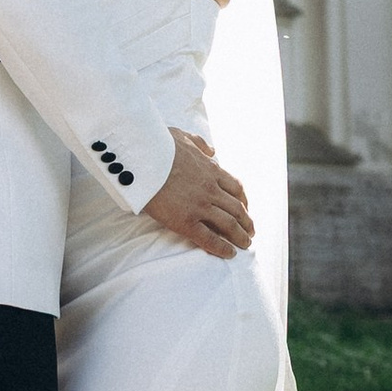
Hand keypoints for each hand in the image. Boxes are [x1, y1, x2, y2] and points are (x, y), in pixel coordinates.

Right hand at [141, 129, 254, 258]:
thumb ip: (200, 143)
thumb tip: (212, 150)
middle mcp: (210, 189)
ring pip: (229, 225)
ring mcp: (200, 206)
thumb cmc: (158, 146)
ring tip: (245, 244)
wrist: (142, 157)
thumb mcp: (183, 137)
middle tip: (250, 231)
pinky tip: (229, 253)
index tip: (245, 208)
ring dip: (240, 236)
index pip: (235, 188)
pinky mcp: (186, 221)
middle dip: (246, 222)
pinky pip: (209, 239)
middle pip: (237, 209)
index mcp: (210, 170)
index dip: (243, 201)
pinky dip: (222, 248)